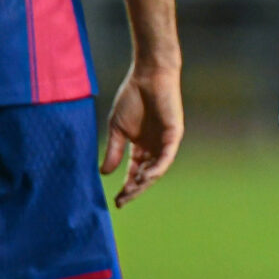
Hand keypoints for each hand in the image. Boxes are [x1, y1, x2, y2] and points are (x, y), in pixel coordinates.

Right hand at [102, 57, 183, 207]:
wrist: (147, 77)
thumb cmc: (132, 99)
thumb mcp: (117, 129)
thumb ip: (113, 151)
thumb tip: (104, 173)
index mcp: (140, 147)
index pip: (134, 173)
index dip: (126, 187)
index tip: (116, 201)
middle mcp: (154, 148)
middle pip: (145, 175)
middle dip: (134, 189)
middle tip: (123, 201)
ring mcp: (165, 143)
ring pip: (156, 169)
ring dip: (144, 182)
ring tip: (132, 191)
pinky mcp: (174, 135)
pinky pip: (167, 157)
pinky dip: (157, 168)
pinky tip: (146, 177)